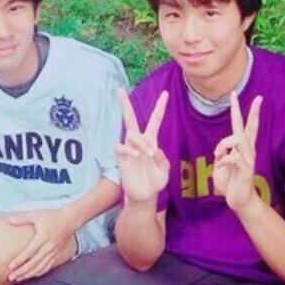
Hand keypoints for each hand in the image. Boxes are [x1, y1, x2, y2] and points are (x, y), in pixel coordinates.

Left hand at [5, 209, 76, 281]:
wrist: (70, 220)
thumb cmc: (52, 216)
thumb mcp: (37, 215)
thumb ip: (22, 218)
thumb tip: (8, 220)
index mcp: (43, 237)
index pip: (30, 252)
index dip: (20, 260)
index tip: (10, 266)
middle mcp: (49, 246)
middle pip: (34, 263)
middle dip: (22, 271)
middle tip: (11, 277)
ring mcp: (54, 252)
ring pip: (40, 267)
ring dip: (29, 274)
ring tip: (18, 278)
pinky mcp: (57, 255)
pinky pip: (47, 267)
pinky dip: (38, 273)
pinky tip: (30, 275)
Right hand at [115, 88, 169, 203]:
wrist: (145, 195)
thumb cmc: (155, 182)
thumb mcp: (164, 171)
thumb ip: (162, 159)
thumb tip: (153, 149)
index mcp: (151, 140)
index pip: (155, 120)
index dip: (160, 107)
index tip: (165, 93)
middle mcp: (138, 141)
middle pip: (130, 118)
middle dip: (124, 104)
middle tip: (119, 89)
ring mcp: (129, 148)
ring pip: (130, 133)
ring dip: (141, 142)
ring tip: (147, 154)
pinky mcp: (121, 157)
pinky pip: (121, 147)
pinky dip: (130, 149)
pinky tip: (136, 155)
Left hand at [212, 91, 261, 212]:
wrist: (238, 200)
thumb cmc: (229, 181)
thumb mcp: (220, 164)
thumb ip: (221, 153)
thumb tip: (221, 149)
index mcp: (241, 147)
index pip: (243, 125)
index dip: (241, 110)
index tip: (236, 94)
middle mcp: (248, 150)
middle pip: (247, 126)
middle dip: (241, 109)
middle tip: (234, 93)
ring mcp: (249, 159)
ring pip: (237, 139)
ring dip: (223, 145)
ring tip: (218, 156)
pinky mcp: (247, 169)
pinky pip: (233, 157)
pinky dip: (223, 160)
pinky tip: (222, 166)